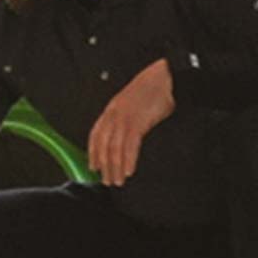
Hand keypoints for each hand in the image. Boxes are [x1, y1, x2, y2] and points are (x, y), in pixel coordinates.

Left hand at [89, 58, 175, 185]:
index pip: (95, 135)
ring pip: (114, 148)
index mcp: (111, 110)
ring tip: (118, 180)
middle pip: (103, 145)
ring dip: (115, 167)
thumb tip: (126, 137)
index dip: (93, 152)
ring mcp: (125, 119)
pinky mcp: (138, 122)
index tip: (93, 166)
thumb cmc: (151, 88)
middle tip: (106, 180)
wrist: (164, 76)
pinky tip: (129, 170)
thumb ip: (126, 119)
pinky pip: (130, 145)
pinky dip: (128, 160)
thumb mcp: (132, 103)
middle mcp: (114, 115)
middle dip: (104, 165)